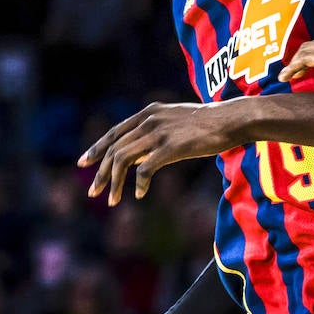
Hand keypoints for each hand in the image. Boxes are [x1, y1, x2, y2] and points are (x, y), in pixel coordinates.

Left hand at [78, 102, 237, 204]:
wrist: (230, 120)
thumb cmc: (206, 124)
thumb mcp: (173, 122)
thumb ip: (152, 134)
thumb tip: (135, 157)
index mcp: (148, 114)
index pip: (114, 133)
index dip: (97, 148)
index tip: (83, 163)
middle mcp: (149, 121)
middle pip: (114, 149)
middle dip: (101, 173)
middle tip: (93, 192)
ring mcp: (159, 133)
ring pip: (123, 159)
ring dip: (114, 182)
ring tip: (112, 200)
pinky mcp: (171, 147)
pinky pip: (145, 169)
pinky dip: (138, 184)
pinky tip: (140, 194)